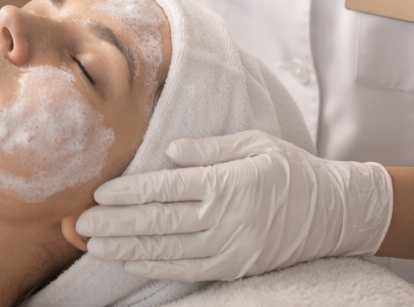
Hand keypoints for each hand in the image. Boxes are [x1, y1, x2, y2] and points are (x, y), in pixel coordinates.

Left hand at [76, 130, 391, 281]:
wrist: (332, 213)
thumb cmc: (289, 169)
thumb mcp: (254, 143)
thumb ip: (209, 149)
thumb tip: (168, 150)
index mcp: (226, 184)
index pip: (165, 189)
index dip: (128, 193)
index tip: (98, 192)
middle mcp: (224, 220)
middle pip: (158, 223)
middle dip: (115, 224)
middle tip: (81, 223)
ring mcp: (228, 248)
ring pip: (166, 251)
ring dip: (126, 248)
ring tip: (93, 244)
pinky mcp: (233, 266)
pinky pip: (186, 270)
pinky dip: (154, 265)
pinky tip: (129, 259)